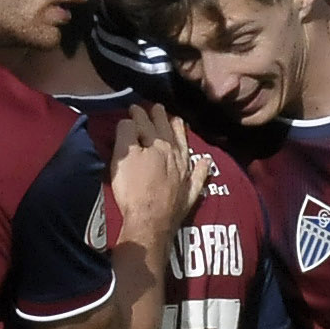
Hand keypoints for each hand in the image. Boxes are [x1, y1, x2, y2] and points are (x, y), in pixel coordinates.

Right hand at [108, 104, 207, 256]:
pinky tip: (206, 161)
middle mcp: (174, 154)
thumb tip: (130, 120)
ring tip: (179, 122)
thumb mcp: (122, 158)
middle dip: (161, 117)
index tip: (134, 106)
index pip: (146, 123)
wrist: (150, 222)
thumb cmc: (133, 190)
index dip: (138, 114)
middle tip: (157, 107)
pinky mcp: (189, 192)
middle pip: (168, 131)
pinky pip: (199, 176)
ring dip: (181, 133)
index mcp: (157, 144)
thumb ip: (126, 135)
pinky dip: (203, 167)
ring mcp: (185, 173)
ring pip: (185, 146)